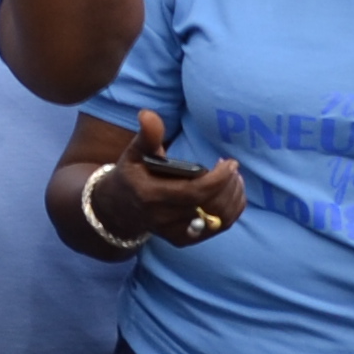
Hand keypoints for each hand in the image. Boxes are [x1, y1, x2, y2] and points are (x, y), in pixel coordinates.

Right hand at [103, 110, 245, 246]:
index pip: (195, 193)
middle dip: (228, 185)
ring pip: (218, 219)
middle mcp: (163, 219)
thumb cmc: (132, 175)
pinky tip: (232, 193)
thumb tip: (148, 114)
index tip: (230, 163)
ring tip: (234, 178)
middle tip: (232, 168)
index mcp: (151, 195)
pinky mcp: (184, 239)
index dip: (218, 179)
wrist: (119, 210)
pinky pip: (218, 228)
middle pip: (210, 206)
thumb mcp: (134, 153)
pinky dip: (232, 210)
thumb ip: (147, 135)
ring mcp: (175, 233)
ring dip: (233, 197)